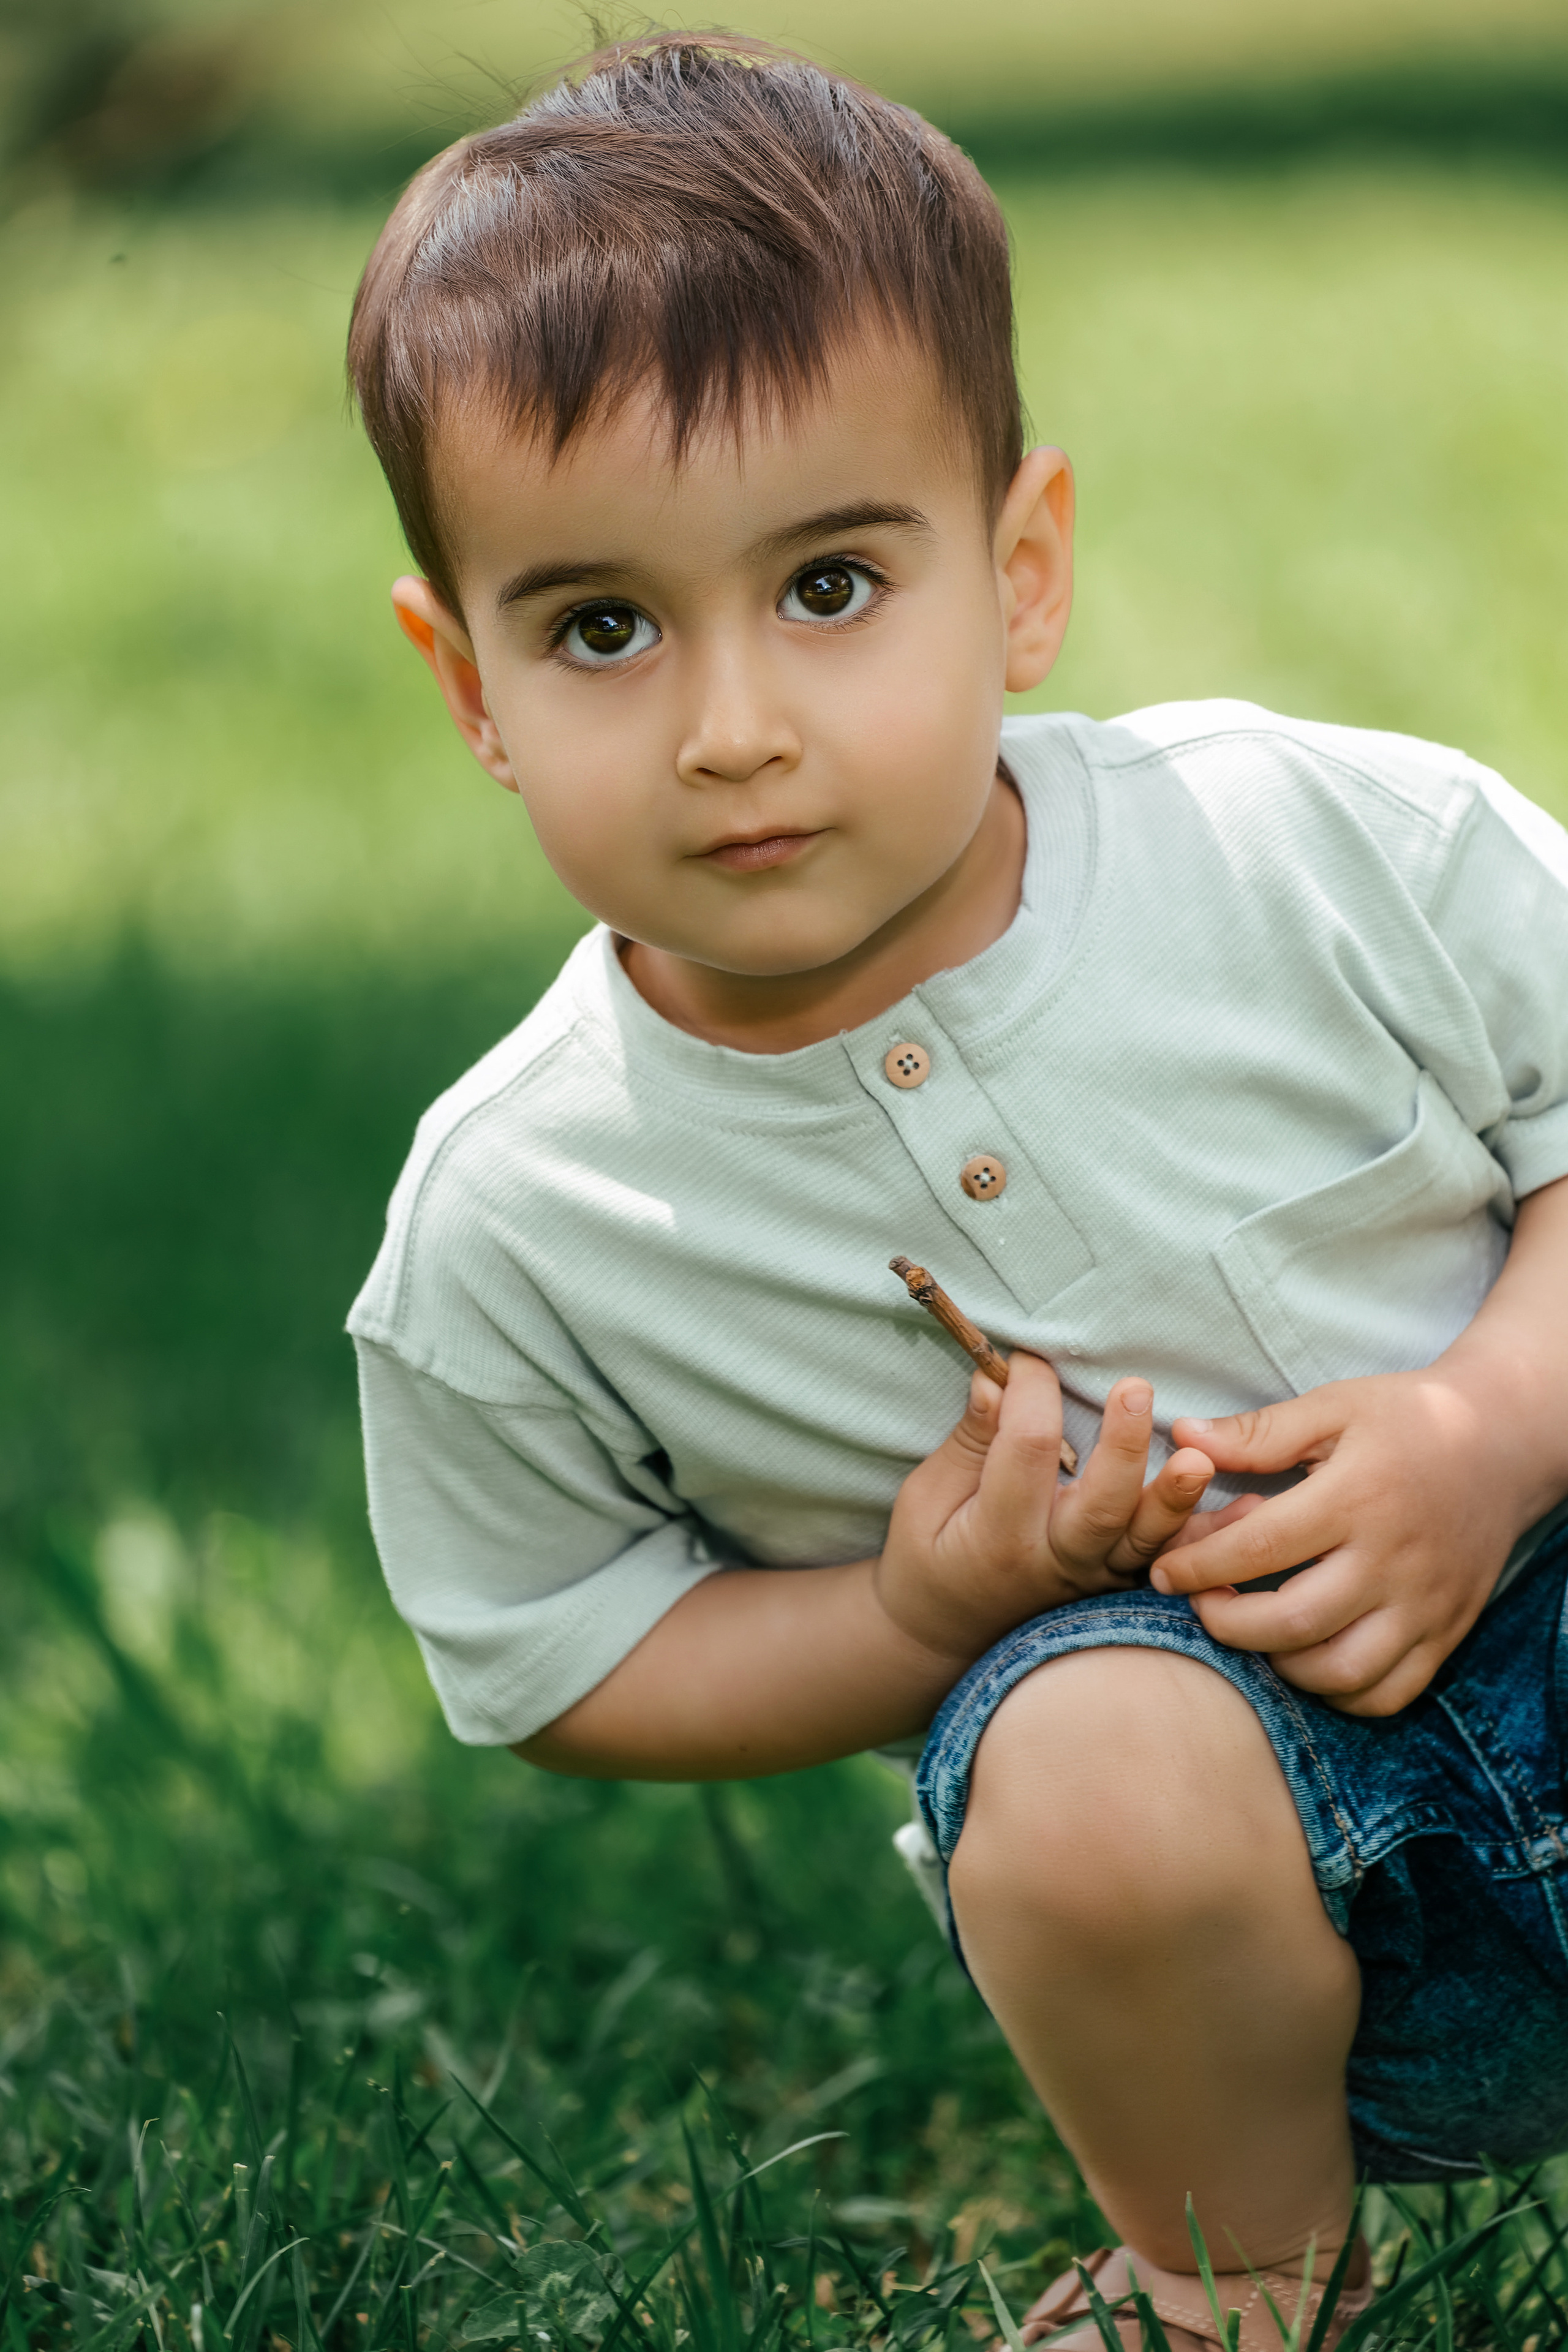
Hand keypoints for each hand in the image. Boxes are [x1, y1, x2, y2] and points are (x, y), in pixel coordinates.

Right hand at [875, 1353, 1213, 1662]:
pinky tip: (1252, 1505)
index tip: (1029, 1359)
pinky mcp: (1118, 1584)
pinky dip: (1210, 1534)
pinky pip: (1169, 1559)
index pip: (1025, 1453)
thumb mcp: (926, 1499)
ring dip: (1177, 1498)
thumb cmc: (930, 1555)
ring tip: (1203, 1458)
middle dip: (1122, 1444)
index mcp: (997, 1532)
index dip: (1031, 1395)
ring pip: (1144, 1539)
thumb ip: (967, 1442)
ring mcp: (1093, 1578)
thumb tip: (995, 1381)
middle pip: (1099, 1503)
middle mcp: (1053, 1561)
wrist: (945, 1636)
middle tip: (1137, 1389)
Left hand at [1155, 1366, 1529, 1715]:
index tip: (1163, 1570)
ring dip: (1278, 1664)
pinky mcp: (1447, 1632)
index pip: (1263, 1547)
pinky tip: (1306, 1658)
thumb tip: (1182, 1435)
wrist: (1504, 1441)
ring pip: (1341, 1670)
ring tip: (1249, 1631)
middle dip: (1226, 1624)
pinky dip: (1338, 1692)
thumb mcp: (1335, 1407)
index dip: (1200, 1566)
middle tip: (1198, 1605)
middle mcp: (1394, 1558)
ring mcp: (1425, 1603)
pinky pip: (1389, 1692)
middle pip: (1295, 1622)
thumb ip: (1258, 1431)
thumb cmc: (1407, 1418)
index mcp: (1358, 1496)